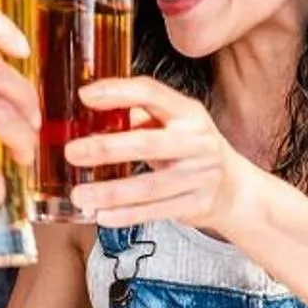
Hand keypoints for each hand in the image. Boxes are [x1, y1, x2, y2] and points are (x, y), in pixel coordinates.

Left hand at [63, 76, 266, 237]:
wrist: (235, 189)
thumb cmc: (194, 150)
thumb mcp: (177, 124)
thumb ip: (143, 116)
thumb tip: (96, 112)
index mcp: (189, 113)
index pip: (151, 93)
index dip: (117, 92)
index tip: (85, 96)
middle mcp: (197, 141)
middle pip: (147, 143)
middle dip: (106, 148)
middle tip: (72, 152)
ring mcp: (199, 175)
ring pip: (148, 187)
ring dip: (110, 192)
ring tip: (79, 194)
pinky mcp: (196, 204)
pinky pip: (155, 211)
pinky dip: (126, 215)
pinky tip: (102, 215)